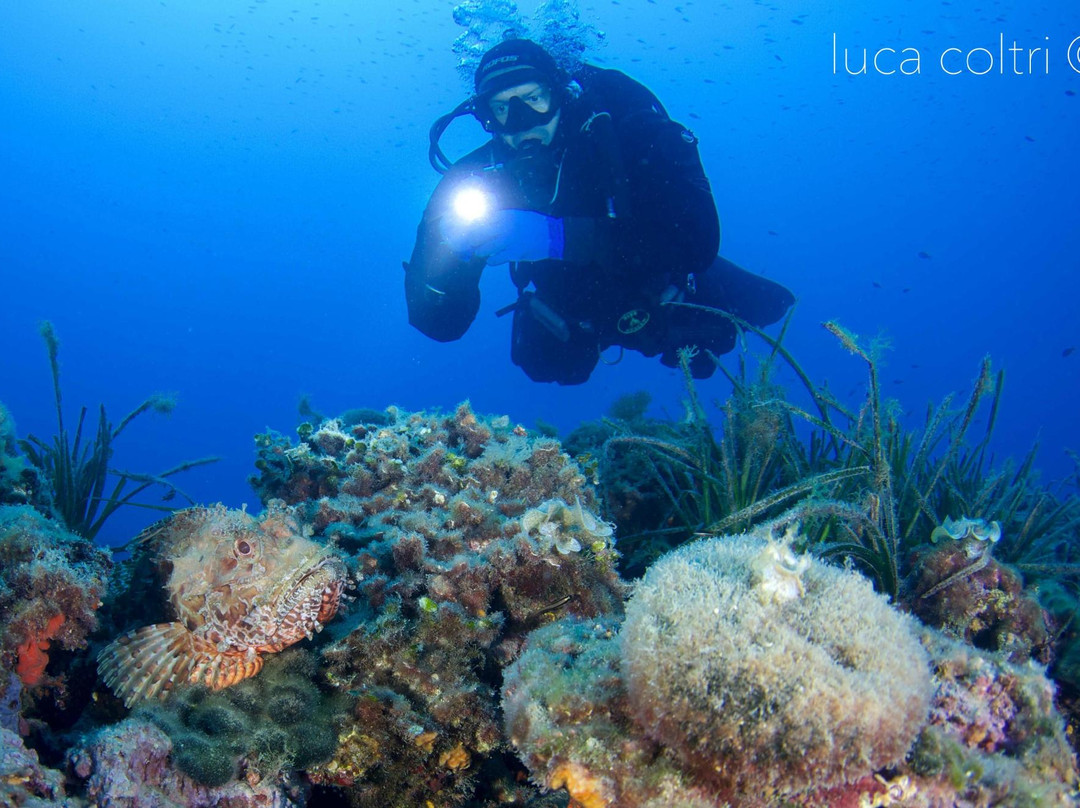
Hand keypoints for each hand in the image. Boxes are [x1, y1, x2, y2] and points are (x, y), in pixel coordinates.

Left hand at [442, 209, 564, 264]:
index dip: (462, 226)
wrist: (552, 236)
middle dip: (467, 243)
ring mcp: (509, 240)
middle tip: (465, 247)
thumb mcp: (514, 216)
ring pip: (483, 249)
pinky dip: (492, 260)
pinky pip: (494, 260)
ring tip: (483, 252)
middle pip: (475, 235)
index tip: (452, 230)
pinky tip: (495, 258)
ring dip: (480, 252)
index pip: (476, 219)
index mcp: (503, 215)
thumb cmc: (531, 225)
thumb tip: (476, 223)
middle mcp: (504, 225)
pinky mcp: (514, 253)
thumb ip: (497, 218)